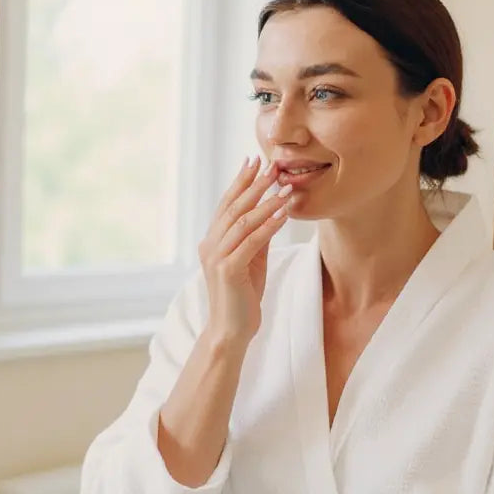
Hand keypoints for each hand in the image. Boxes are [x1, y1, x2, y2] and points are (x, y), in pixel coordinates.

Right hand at [198, 156, 291, 344]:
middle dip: (254, 184)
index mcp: (212, 241)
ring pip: (242, 221)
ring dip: (265, 202)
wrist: (231, 331)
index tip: (254, 161)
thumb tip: (272, 211)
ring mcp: (216, 257)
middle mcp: (209, 245)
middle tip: (272, 166)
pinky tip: (282, 213)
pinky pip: (251, 242)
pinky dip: (268, 225)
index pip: (226, 204)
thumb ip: (257, 237)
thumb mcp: (251, 261)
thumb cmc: (241, 298)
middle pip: (233, 207)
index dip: (240, 181)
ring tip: (284, 187)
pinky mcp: (227, 270)